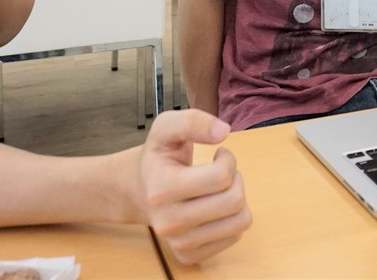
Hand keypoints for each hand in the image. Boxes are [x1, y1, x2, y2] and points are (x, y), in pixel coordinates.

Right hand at [137, 110, 251, 264]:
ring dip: (236, 199)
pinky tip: (213, 208)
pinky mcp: (188, 255)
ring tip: (218, 190)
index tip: (219, 154)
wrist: (136, 190)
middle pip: (234, 201)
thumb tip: (223, 131)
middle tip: (220, 173)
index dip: (228, 160)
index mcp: (162, 189)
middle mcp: (168, 222)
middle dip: (235, 179)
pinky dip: (231, 219)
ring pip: (240, 222)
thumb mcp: (167, 127)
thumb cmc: (157, 157)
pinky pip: (234, 237)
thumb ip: (193, 121)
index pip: (221, 177)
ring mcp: (178, 242)